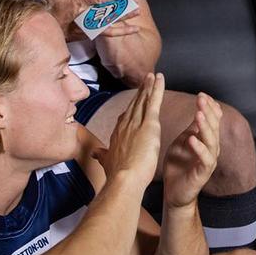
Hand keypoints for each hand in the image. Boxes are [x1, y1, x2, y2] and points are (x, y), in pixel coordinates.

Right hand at [92, 72, 163, 188]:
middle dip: (140, 91)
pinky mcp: (149, 124)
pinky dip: (157, 89)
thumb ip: (102, 155)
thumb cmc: (117, 175)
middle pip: (134, 104)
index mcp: (118, 134)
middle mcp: (125, 125)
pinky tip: (161, 79)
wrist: (124, 179)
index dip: (131, 106)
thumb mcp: (106, 163)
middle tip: (146, 79)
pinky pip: (154, 102)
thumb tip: (95, 153)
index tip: (135, 99)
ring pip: (143, 100)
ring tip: (153, 76)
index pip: (126, 116)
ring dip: (148, 87)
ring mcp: (136, 122)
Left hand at [162, 94, 221, 208]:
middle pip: (214, 126)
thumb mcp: (183, 141)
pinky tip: (192, 139)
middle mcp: (211, 148)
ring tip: (199, 114)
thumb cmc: (178, 166)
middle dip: (208, 111)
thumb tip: (198, 109)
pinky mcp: (203, 173)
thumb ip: (192, 128)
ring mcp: (208, 160)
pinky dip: (199, 148)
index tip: (202, 94)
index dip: (210, 107)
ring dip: (206, 127)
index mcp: (206, 139)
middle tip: (201, 98)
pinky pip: (205, 159)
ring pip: (212, 140)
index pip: (213, 119)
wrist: (174, 192)